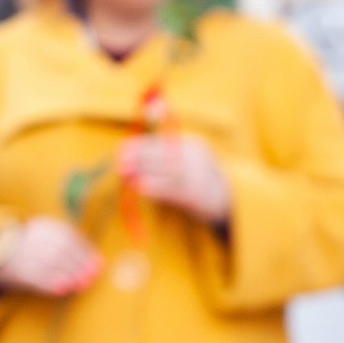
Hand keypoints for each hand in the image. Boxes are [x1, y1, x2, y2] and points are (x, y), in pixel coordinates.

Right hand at [0, 217, 100, 296]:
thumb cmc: (36, 247)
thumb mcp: (52, 239)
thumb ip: (75, 249)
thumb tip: (99, 263)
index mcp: (44, 226)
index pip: (68, 236)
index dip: (85, 251)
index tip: (98, 264)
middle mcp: (33, 236)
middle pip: (60, 249)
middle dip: (79, 265)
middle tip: (91, 277)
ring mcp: (22, 251)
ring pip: (49, 262)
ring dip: (68, 275)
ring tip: (80, 285)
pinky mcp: (14, 267)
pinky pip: (34, 275)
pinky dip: (51, 283)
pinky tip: (63, 289)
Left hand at [116, 133, 231, 222]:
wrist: (223, 201)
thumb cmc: (193, 179)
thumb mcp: (181, 160)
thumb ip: (158, 152)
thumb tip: (126, 151)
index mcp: (193, 143)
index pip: (162, 141)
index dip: (140, 145)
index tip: (121, 149)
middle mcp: (198, 157)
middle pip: (165, 154)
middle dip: (140, 158)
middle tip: (120, 163)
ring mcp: (200, 175)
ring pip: (168, 171)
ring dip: (145, 172)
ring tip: (126, 175)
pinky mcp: (198, 195)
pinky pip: (174, 190)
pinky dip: (156, 188)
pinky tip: (140, 188)